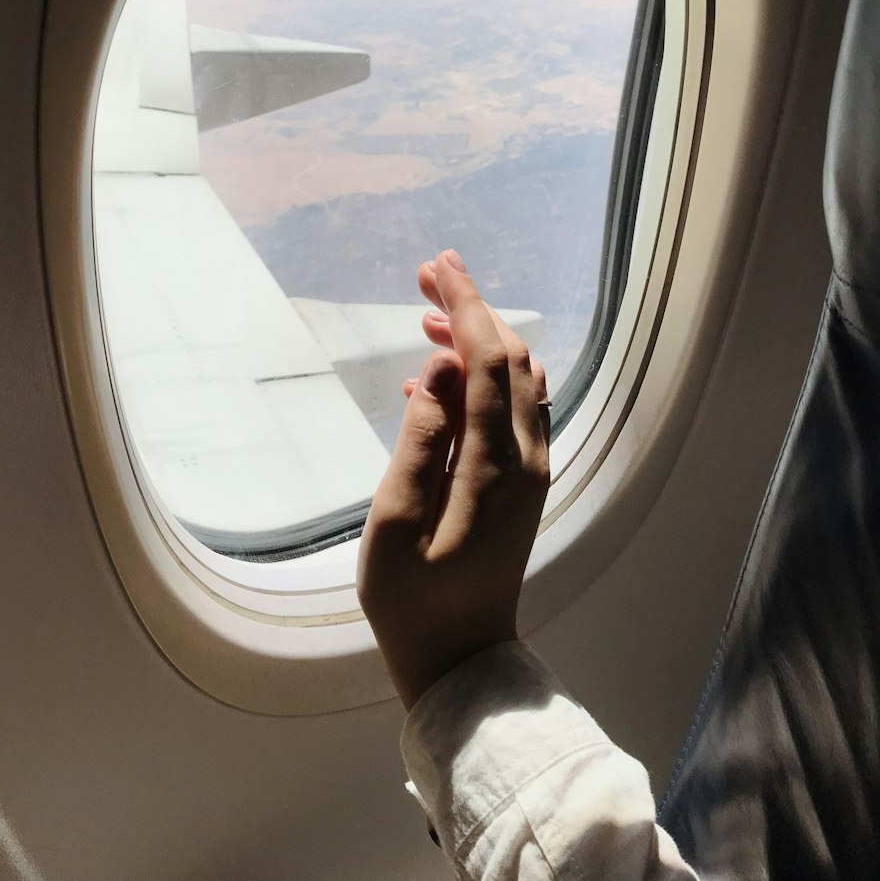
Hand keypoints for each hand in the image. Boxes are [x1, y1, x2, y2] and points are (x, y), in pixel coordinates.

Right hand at [357, 249, 550, 709]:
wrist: (462, 661)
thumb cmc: (415, 600)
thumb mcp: (396, 520)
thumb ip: (421, 438)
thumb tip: (441, 369)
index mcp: (496, 464)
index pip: (489, 360)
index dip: (466, 306)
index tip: (439, 266)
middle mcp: (527, 459)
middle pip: (512, 360)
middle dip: (475, 311)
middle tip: (427, 279)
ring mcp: (530, 473)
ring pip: (518, 382)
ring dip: (481, 342)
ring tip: (428, 321)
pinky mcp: (521, 486)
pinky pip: (510, 412)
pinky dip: (481, 380)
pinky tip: (434, 381)